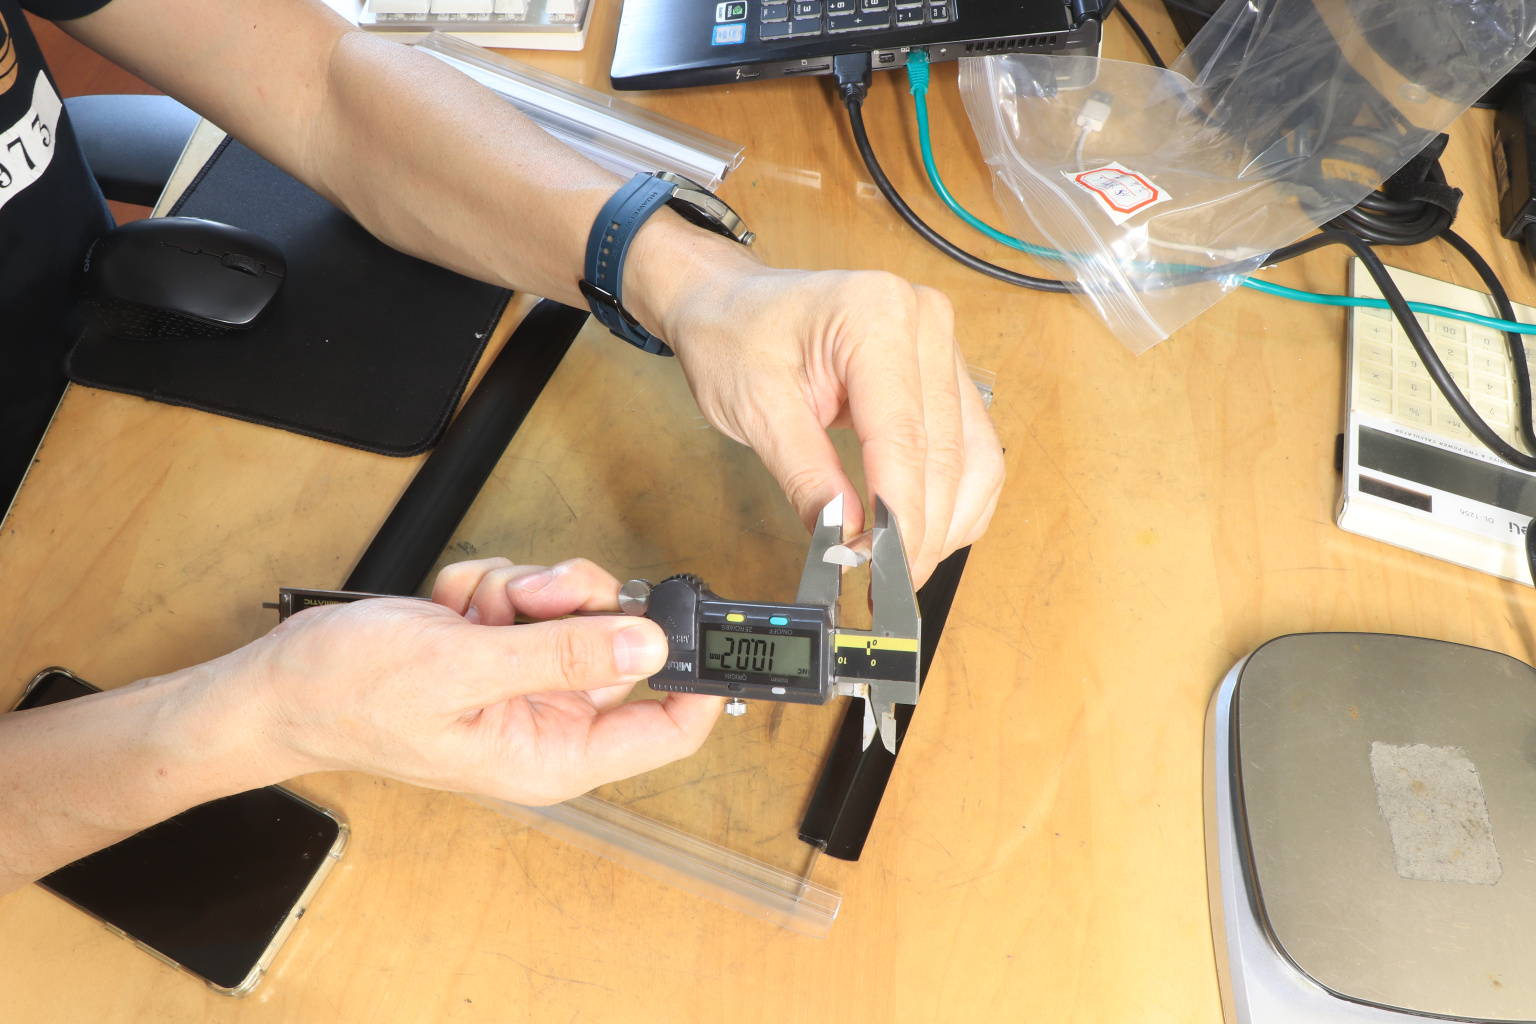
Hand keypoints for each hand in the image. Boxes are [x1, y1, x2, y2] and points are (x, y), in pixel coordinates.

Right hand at [239, 558, 722, 804]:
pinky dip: (491, 586)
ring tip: (474, 609)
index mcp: (551, 754)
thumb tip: (648, 646)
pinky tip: (451, 608)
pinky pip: (530, 593)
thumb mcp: (462, 671)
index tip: (702, 626)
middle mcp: (546, 720)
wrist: (279, 680)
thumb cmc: (350, 698)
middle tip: (532, 597)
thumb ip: (559, 655)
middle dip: (577, 603)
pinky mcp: (499, 644)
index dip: (695, 682)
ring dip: (526, 588)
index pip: (664, 730)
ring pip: (574, 606)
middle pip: (621, 646)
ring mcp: (522, 679)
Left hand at [627, 227, 1004, 586]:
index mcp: (876, 314)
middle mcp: (924, 322)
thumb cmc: (734, 337)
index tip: (883, 571)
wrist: (731, 302)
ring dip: (947, 521)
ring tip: (903, 567)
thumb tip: (845, 539)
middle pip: (949, 453)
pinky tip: (923, 533)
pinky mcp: (944, 373)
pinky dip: (953, 500)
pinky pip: (970, 448)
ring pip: (974, 457)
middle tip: (888, 585)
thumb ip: (805, 476)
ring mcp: (942, 345)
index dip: (901, 516)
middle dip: (923, 530)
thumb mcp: (754, 409)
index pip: (906, 437)